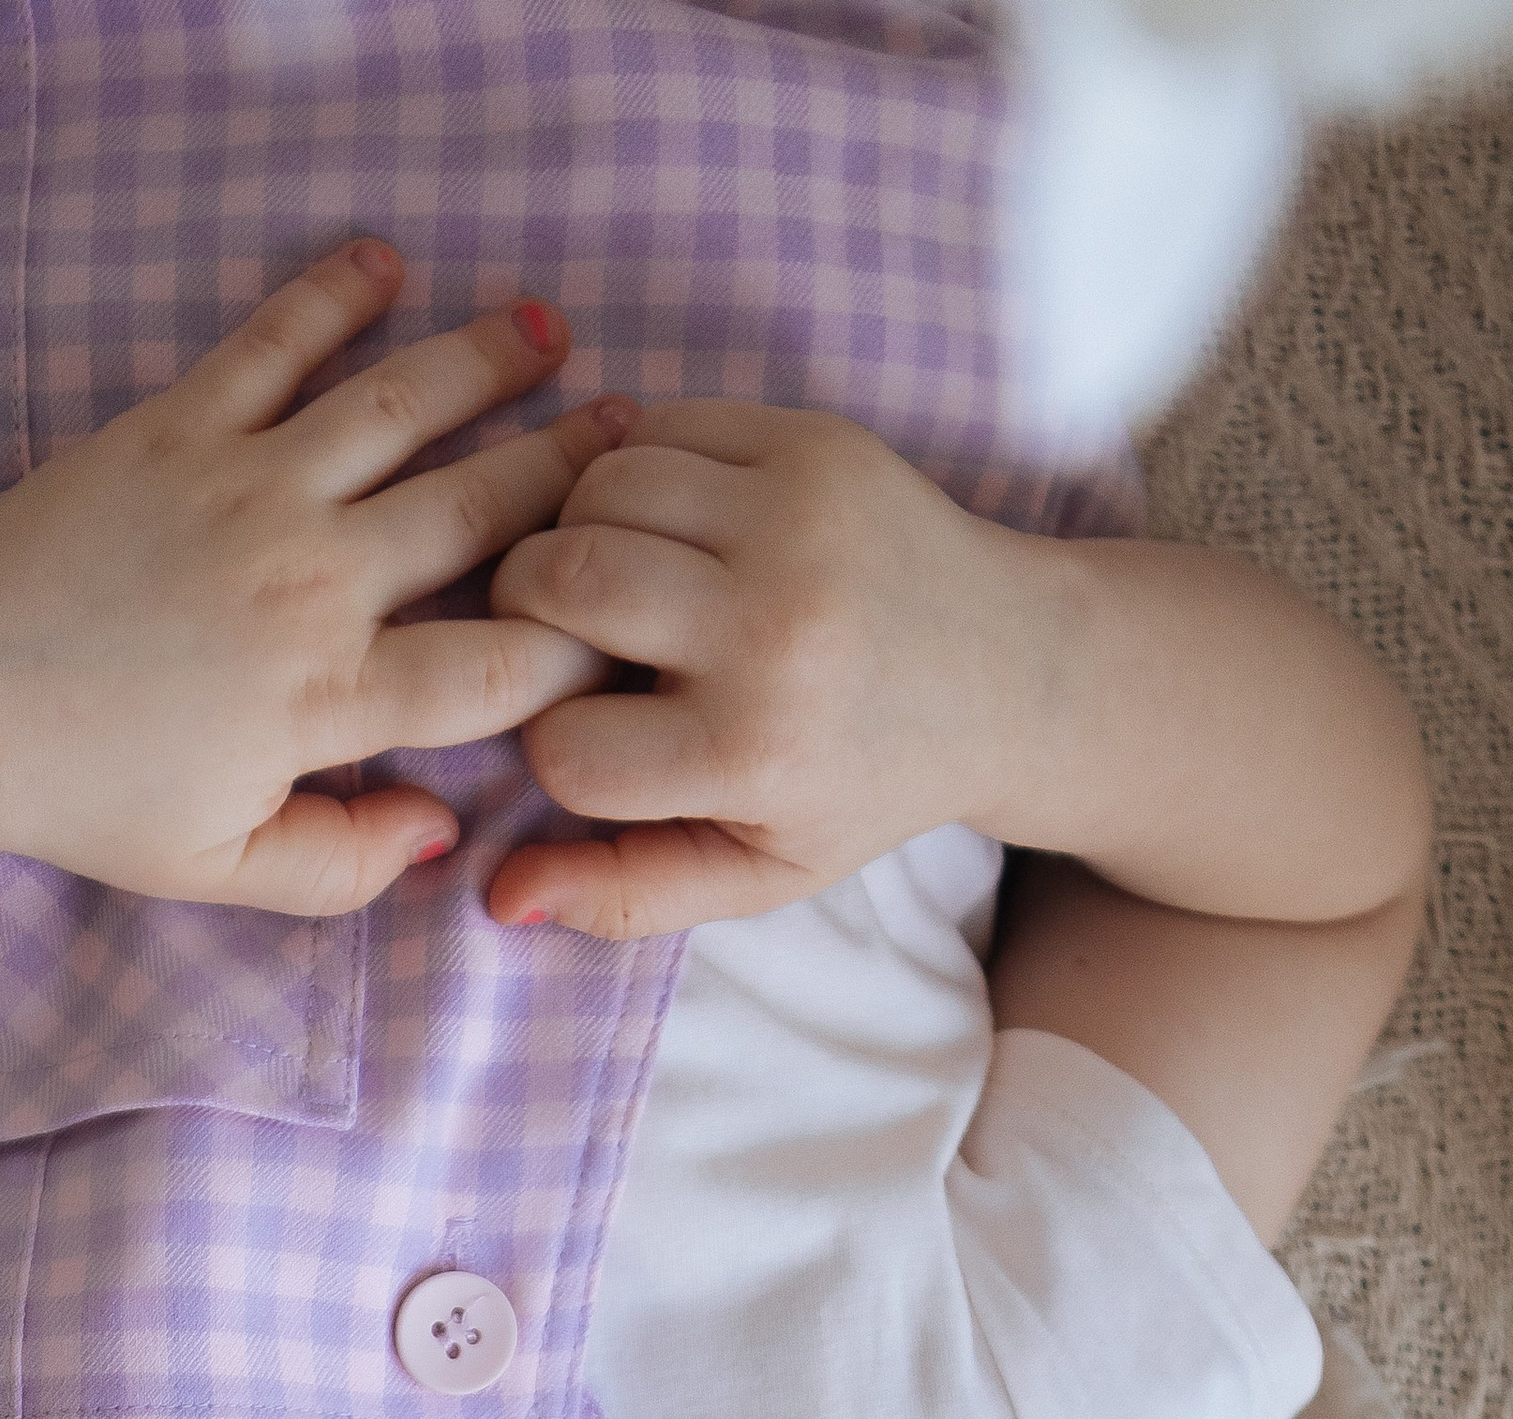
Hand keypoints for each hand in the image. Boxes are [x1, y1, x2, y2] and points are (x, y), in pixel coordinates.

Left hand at [0, 241, 627, 912]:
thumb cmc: (80, 792)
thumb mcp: (214, 870)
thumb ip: (339, 865)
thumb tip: (441, 834)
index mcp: (327, 698)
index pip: (498, 666)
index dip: (582, 640)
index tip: (637, 614)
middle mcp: (308, 580)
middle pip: (478, 511)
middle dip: (571, 471)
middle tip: (636, 437)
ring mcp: (247, 488)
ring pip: (400, 406)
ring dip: (484, 361)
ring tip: (550, 333)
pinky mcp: (182, 425)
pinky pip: (276, 341)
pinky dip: (334, 293)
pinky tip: (385, 262)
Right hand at [482, 402, 1032, 933]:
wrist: (1013, 668)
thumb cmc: (860, 782)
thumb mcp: (758, 871)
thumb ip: (629, 897)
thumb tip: (499, 897)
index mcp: (755, 751)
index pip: (562, 742)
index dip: (556, 746)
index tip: (603, 746)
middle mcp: (775, 628)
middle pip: (559, 583)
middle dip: (528, 611)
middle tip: (559, 639)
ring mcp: (798, 519)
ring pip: (596, 488)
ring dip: (575, 531)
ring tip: (615, 582)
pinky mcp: (813, 442)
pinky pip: (657, 427)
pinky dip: (633, 472)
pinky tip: (667, 527)